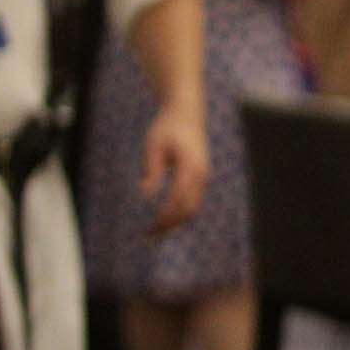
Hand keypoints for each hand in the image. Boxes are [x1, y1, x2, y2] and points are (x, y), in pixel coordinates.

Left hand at [139, 103, 210, 233]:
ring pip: (193, 208)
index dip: (165, 216)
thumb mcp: (153, 145)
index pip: (179, 200)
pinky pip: (192, 201)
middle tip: (149, 236)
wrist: (186, 112)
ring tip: (156, 231)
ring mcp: (203, 177)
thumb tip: (145, 195)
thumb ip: (151, 170)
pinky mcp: (200, 177)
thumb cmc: (167, 127)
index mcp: (191, 167)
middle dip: (170, 225)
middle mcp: (201, 175)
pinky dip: (179, 212)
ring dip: (175, 222)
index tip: (150, 227)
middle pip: (189, 209)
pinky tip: (164, 217)